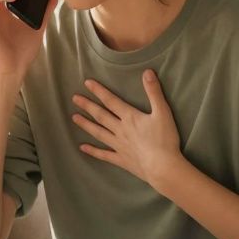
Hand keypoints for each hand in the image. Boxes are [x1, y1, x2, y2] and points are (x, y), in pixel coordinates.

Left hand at [72, 70, 182, 189]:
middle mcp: (120, 130)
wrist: (162, 167)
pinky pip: (104, 155)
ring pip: (98, 133)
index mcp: (130, 117)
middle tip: (74, 98)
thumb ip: (154, 92)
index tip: (86, 83)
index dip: (99, 91)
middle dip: (87, 106)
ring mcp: (118, 146)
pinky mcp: (121, 160)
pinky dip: (93, 151)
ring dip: (86, 125)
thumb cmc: (164, 139)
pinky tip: (83, 148)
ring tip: (74, 118)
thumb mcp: (163, 112)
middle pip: (101, 116)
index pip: (111, 101)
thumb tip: (147, 72)